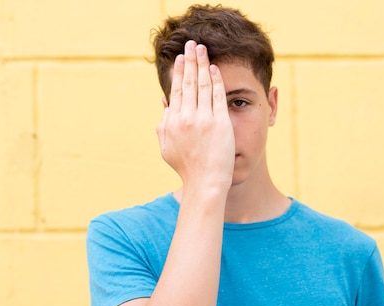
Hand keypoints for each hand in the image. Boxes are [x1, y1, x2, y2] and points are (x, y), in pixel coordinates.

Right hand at [157, 41, 234, 189]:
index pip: (176, 91)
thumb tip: (164, 103)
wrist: (205, 182)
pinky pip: (217, 96)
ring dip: (203, 65)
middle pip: (188, 83)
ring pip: (202, 85)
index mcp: (172, 123)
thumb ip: (164, 124)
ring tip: (203, 50)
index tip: (181, 58)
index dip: (179, 72)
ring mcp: (203, 120)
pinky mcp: (220, 123)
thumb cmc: (187, 168)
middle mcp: (186, 118)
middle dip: (190, 61)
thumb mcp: (167, 147)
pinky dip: (216, 80)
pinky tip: (215, 69)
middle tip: (191, 45)